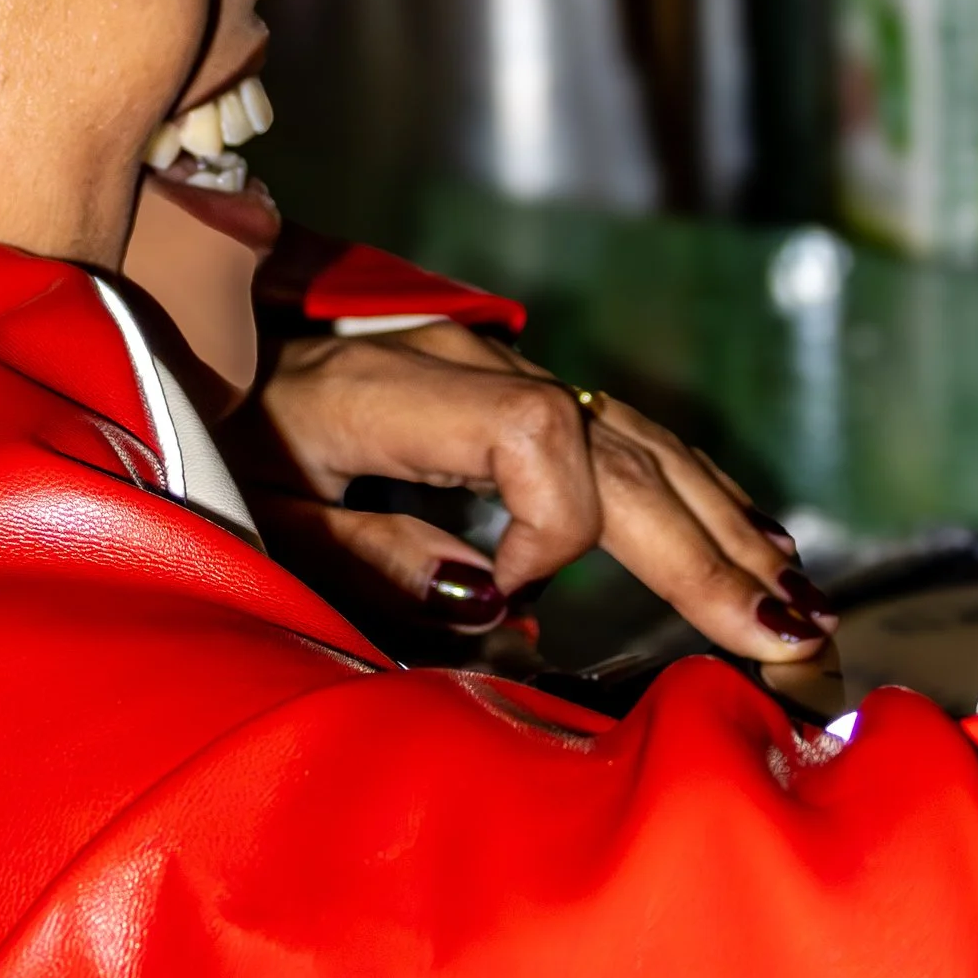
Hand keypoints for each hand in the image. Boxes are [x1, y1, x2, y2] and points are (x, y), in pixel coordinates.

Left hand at [235, 320, 835, 670]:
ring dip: (718, 520)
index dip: (549, 531)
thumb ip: (368, 552)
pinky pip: (618, 432)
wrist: (184, 340)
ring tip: (793, 597)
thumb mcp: (259, 508)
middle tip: (783, 637)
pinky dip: (689, 487)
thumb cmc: (212, 437)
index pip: (537, 435)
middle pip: (615, 448)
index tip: (505, 604)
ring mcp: (496, 367)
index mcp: (399, 389)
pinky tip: (745, 532)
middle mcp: (468, 363)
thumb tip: (490, 599)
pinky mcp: (504, 385)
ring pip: (635, 436)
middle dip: (702, 549)